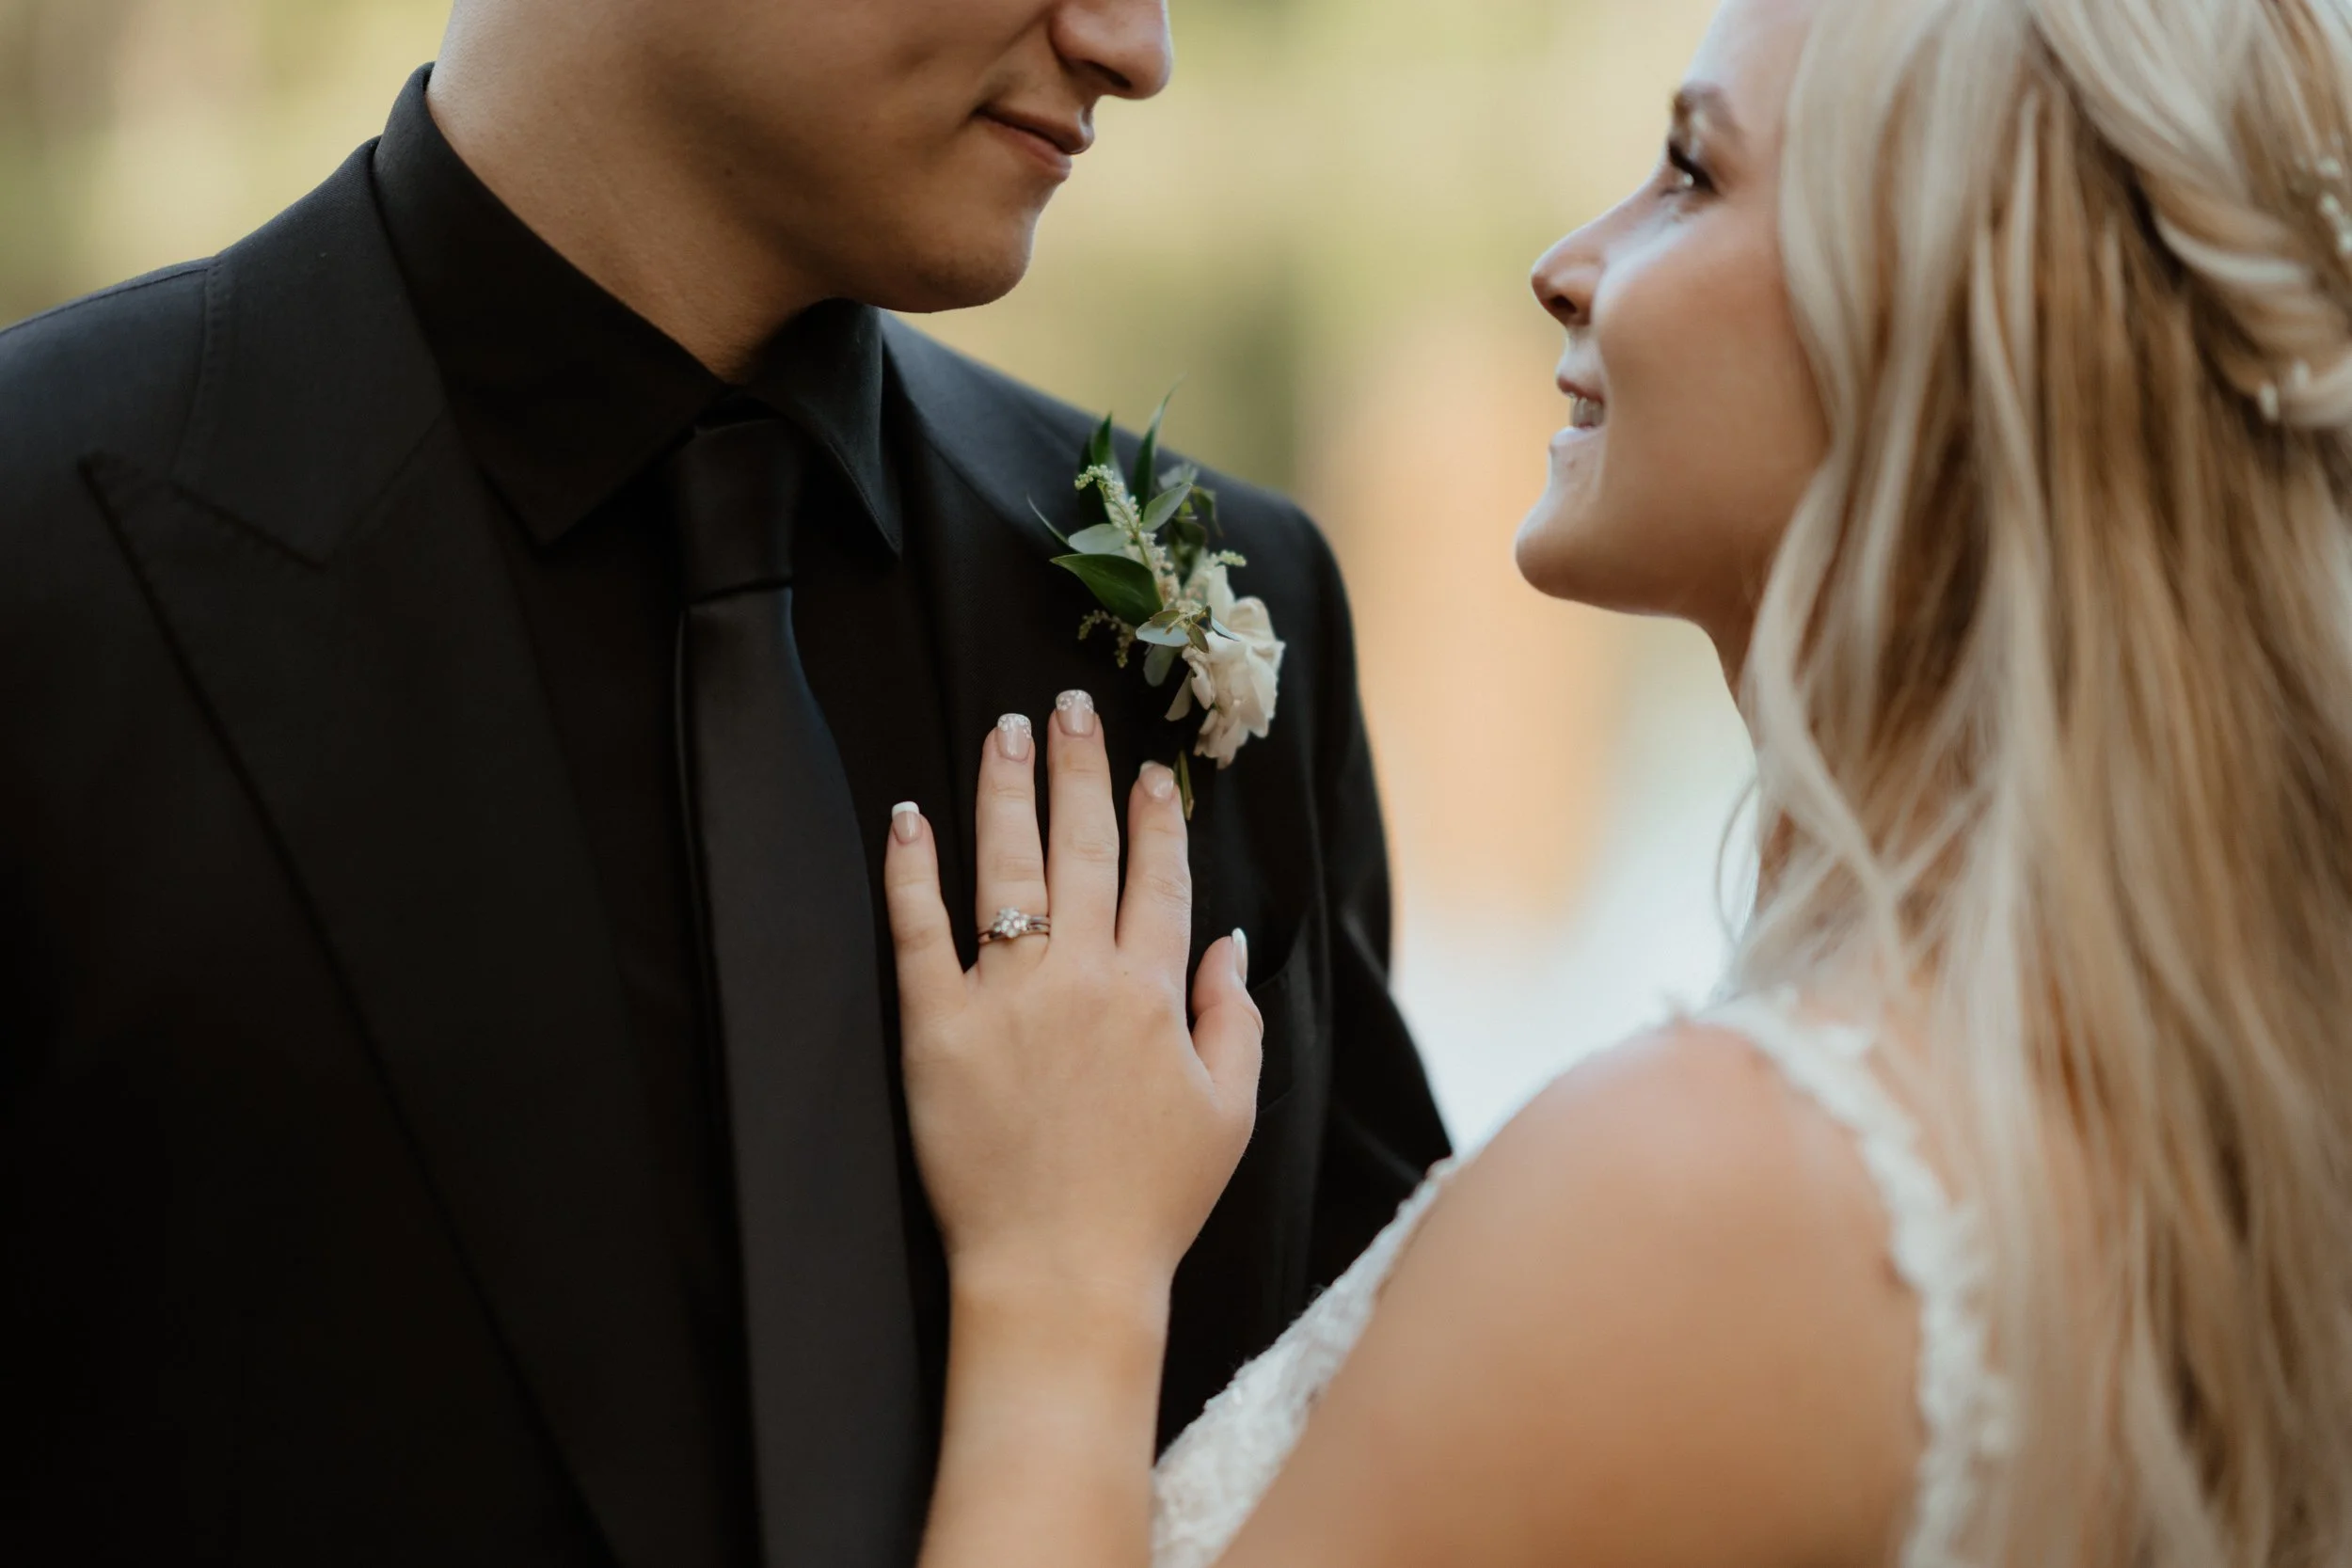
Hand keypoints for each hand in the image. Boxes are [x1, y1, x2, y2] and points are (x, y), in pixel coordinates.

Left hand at [883, 692, 1263, 1309]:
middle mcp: (1082, 979)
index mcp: (1154, 995)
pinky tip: (907, 817)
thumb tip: (1230, 942)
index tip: (1147, 768)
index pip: (1157, 879)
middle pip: (1083, 848)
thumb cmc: (1150, 1203)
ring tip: (1003, 729)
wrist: (1061, 1276)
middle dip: (1079, 768)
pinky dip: (913, 870)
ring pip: (1007, 867)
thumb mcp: (1229, 1115)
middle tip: (1070, 705)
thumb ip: (1234, 1019)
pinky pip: (919, 932)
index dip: (1155, 817)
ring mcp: (1006, 999)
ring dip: (1006, 789)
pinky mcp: (936, 1030)